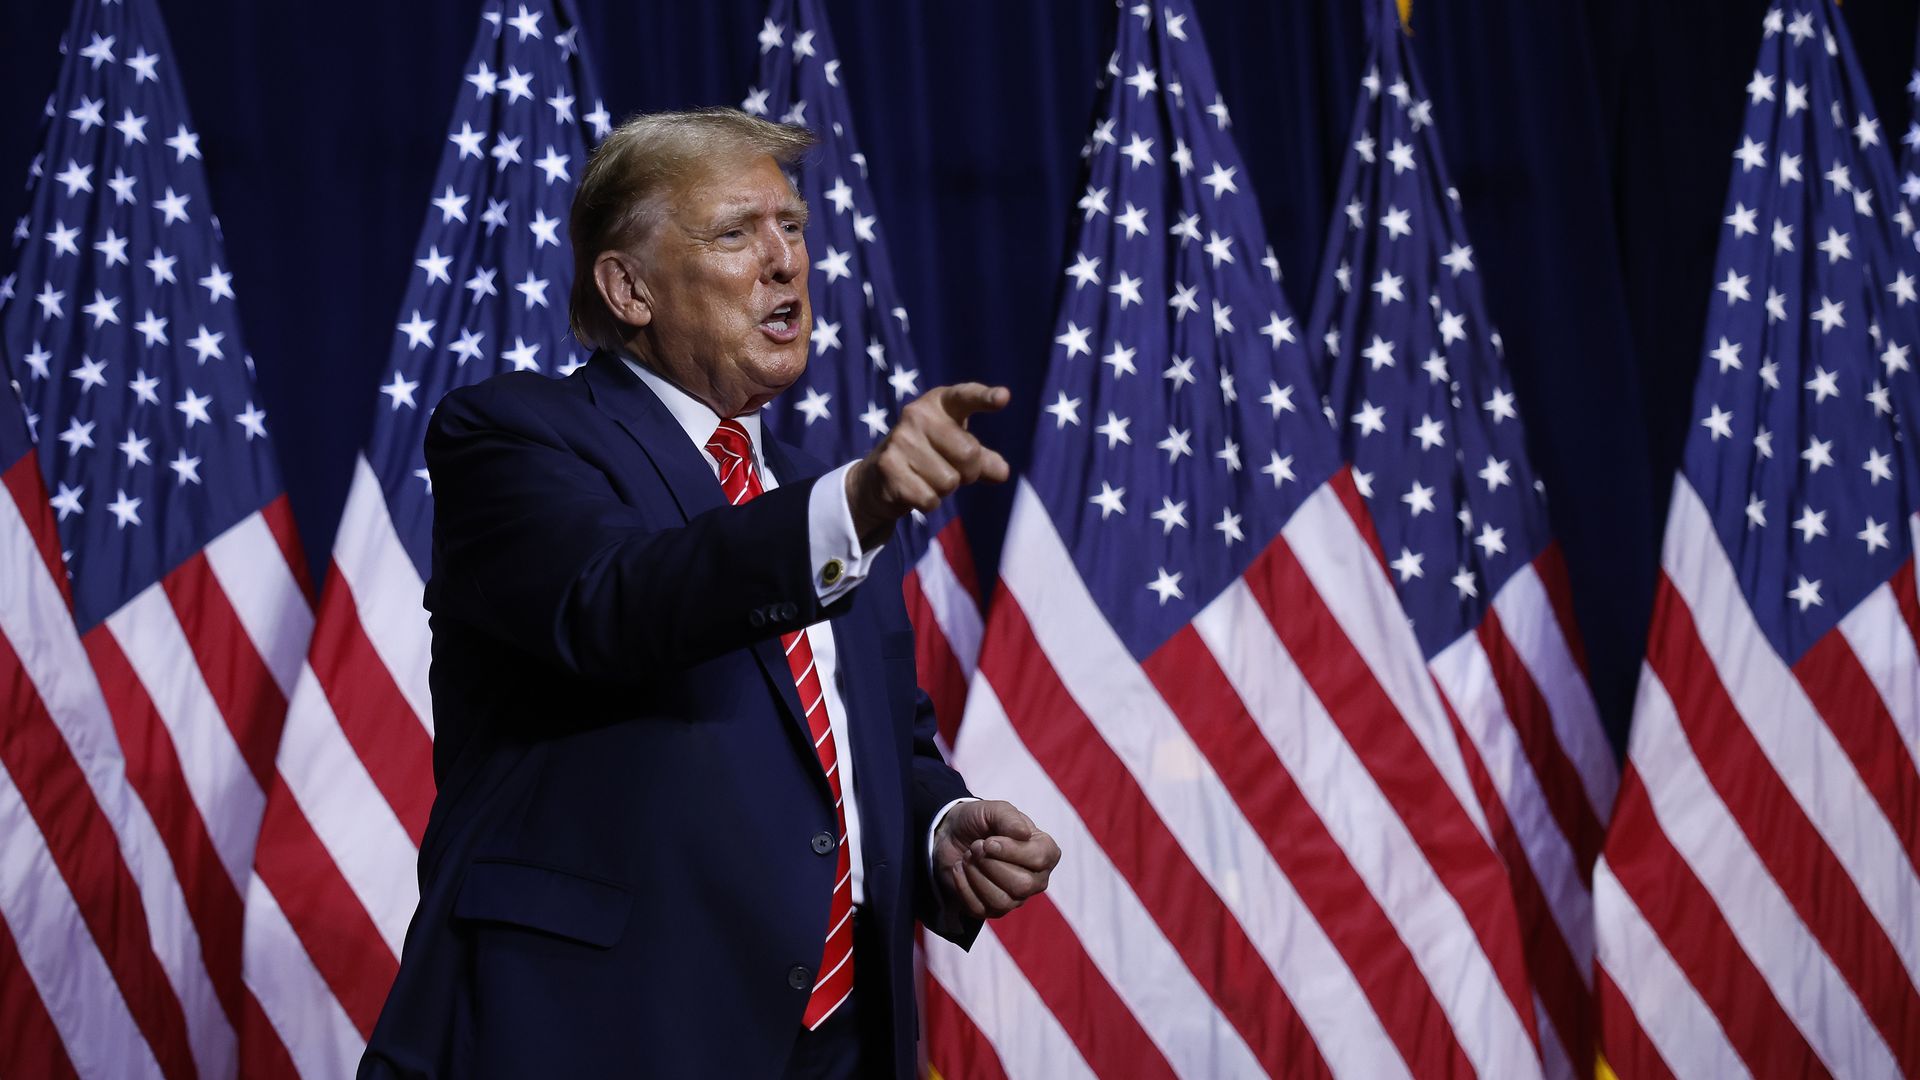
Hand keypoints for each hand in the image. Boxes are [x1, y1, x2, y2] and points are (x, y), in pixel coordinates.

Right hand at [846, 383, 1010, 545]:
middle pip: (969, 454)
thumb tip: (1002, 472)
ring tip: (926, 477)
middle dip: (968, 473)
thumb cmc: (930, 456)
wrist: (878, 476)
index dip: (985, 398)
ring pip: (949, 482)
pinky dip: (928, 503)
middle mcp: (917, 415)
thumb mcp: (958, 451)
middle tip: (950, 469)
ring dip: (944, 489)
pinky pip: (930, 499)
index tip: (1004, 397)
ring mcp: (900, 440)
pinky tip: (914, 490)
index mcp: (939, 403)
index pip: (966, 397)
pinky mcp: (889, 467)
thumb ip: (984, 460)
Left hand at [932, 799, 1059, 919]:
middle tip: (976, 846)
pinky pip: (979, 909)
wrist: (951, 834)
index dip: (1012, 851)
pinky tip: (959, 868)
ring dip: (976, 875)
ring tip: (968, 856)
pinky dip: (963, 886)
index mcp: (1044, 852)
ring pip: (1001, 901)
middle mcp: (1035, 879)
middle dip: (991, 864)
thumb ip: (1009, 818)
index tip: (989, 841)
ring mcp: (1014, 898)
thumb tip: (1024, 833)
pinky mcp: (991, 910)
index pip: (1040, 859)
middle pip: (1022, 885)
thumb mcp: (993, 810)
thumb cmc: (979, 821)